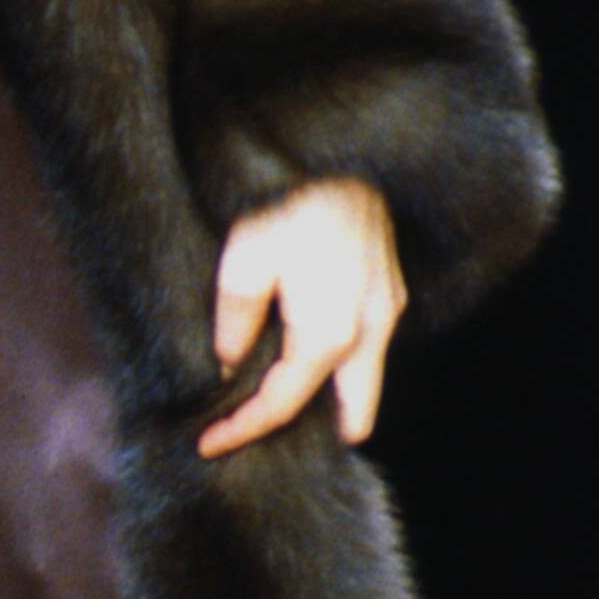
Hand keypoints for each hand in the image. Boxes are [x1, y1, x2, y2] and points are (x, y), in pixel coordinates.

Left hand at [199, 178, 406, 459]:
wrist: (339, 154)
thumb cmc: (288, 202)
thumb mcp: (243, 262)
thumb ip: (235, 323)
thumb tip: (230, 364)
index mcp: (327, 335)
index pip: (281, 404)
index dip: (243, 429)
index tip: (208, 444)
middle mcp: (369, 332)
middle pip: (352, 413)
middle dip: (312, 434)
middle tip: (267, 442)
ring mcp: (387, 310)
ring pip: (368, 381)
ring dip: (337, 402)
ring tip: (293, 407)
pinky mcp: (390, 289)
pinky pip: (373, 348)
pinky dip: (348, 367)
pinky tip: (317, 358)